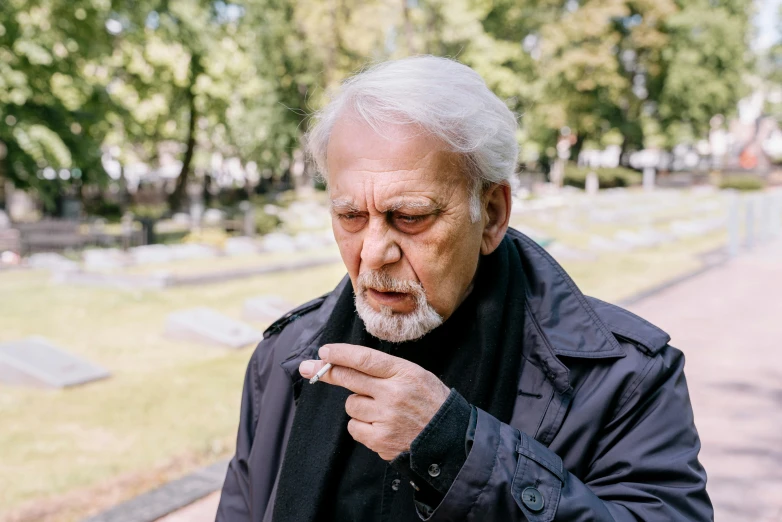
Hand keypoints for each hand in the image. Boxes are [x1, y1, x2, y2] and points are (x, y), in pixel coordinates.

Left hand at [299, 343, 450, 460]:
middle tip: (309, 367)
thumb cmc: (431, 403)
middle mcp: (393, 393)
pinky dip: (362, 427)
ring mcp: (385, 418)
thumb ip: (386, 371)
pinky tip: (381, 427)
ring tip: (382, 412)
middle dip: (327, 371)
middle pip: (349, 378)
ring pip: (351, 405)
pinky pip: (354, 428)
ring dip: (359, 406)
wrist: (449, 440)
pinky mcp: (380, 440)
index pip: (365, 359)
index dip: (341, 354)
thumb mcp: (417, 376)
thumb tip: (348, 365)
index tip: (324, 351)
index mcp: (405, 373)